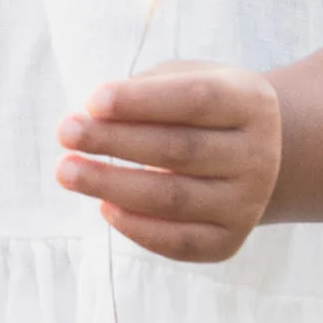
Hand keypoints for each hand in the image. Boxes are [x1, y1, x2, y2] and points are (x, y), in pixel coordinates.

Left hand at [56, 59, 282, 262]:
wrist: (256, 157)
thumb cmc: (202, 108)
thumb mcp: (186, 80)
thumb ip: (145, 91)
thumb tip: (92, 116)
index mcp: (250, 103)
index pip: (195, 100)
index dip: (142, 101)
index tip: (91, 100)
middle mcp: (258, 155)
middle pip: (179, 150)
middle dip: (115, 142)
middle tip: (65, 132)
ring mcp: (247, 203)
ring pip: (173, 199)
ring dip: (112, 186)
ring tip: (66, 171)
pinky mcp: (228, 241)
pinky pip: (178, 242)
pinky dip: (137, 228)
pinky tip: (104, 206)